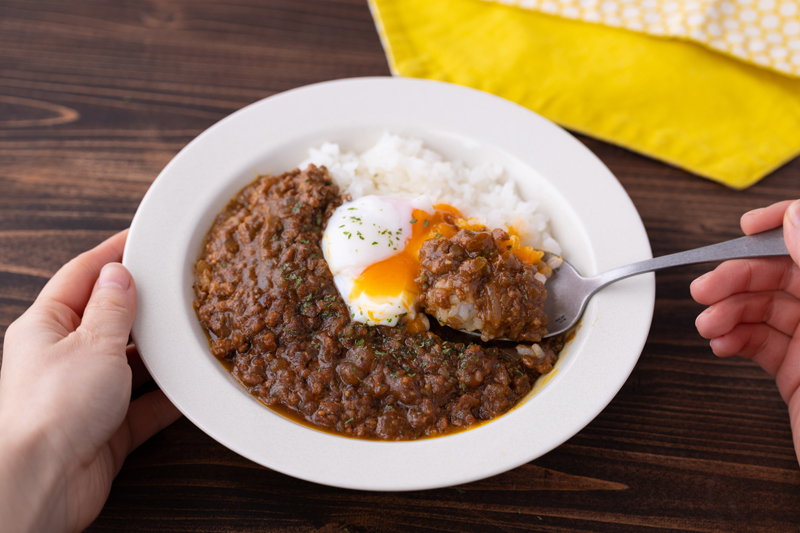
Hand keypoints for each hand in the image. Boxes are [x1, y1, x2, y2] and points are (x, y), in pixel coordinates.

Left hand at [0, 230, 180, 532]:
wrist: (43, 482)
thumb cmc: (52, 410)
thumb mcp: (92, 342)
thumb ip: (112, 307)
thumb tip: (120, 273)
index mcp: (46, 327)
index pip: (82, 275)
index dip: (114, 254)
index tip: (143, 239)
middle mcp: (63, 359)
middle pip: (110, 320)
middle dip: (144, 308)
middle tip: (180, 289)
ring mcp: (85, 395)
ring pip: (131, 364)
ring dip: (160, 355)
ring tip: (192, 336)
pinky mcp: (105, 428)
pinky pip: (144, 406)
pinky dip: (167, 398)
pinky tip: (190, 388)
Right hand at [691, 200, 799, 461]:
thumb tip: (797, 218)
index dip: (784, 224)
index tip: (748, 227)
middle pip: (784, 272)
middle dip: (739, 278)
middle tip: (705, 288)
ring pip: (766, 308)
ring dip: (728, 312)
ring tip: (709, 325)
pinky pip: (761, 343)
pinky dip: (734, 340)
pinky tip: (722, 344)